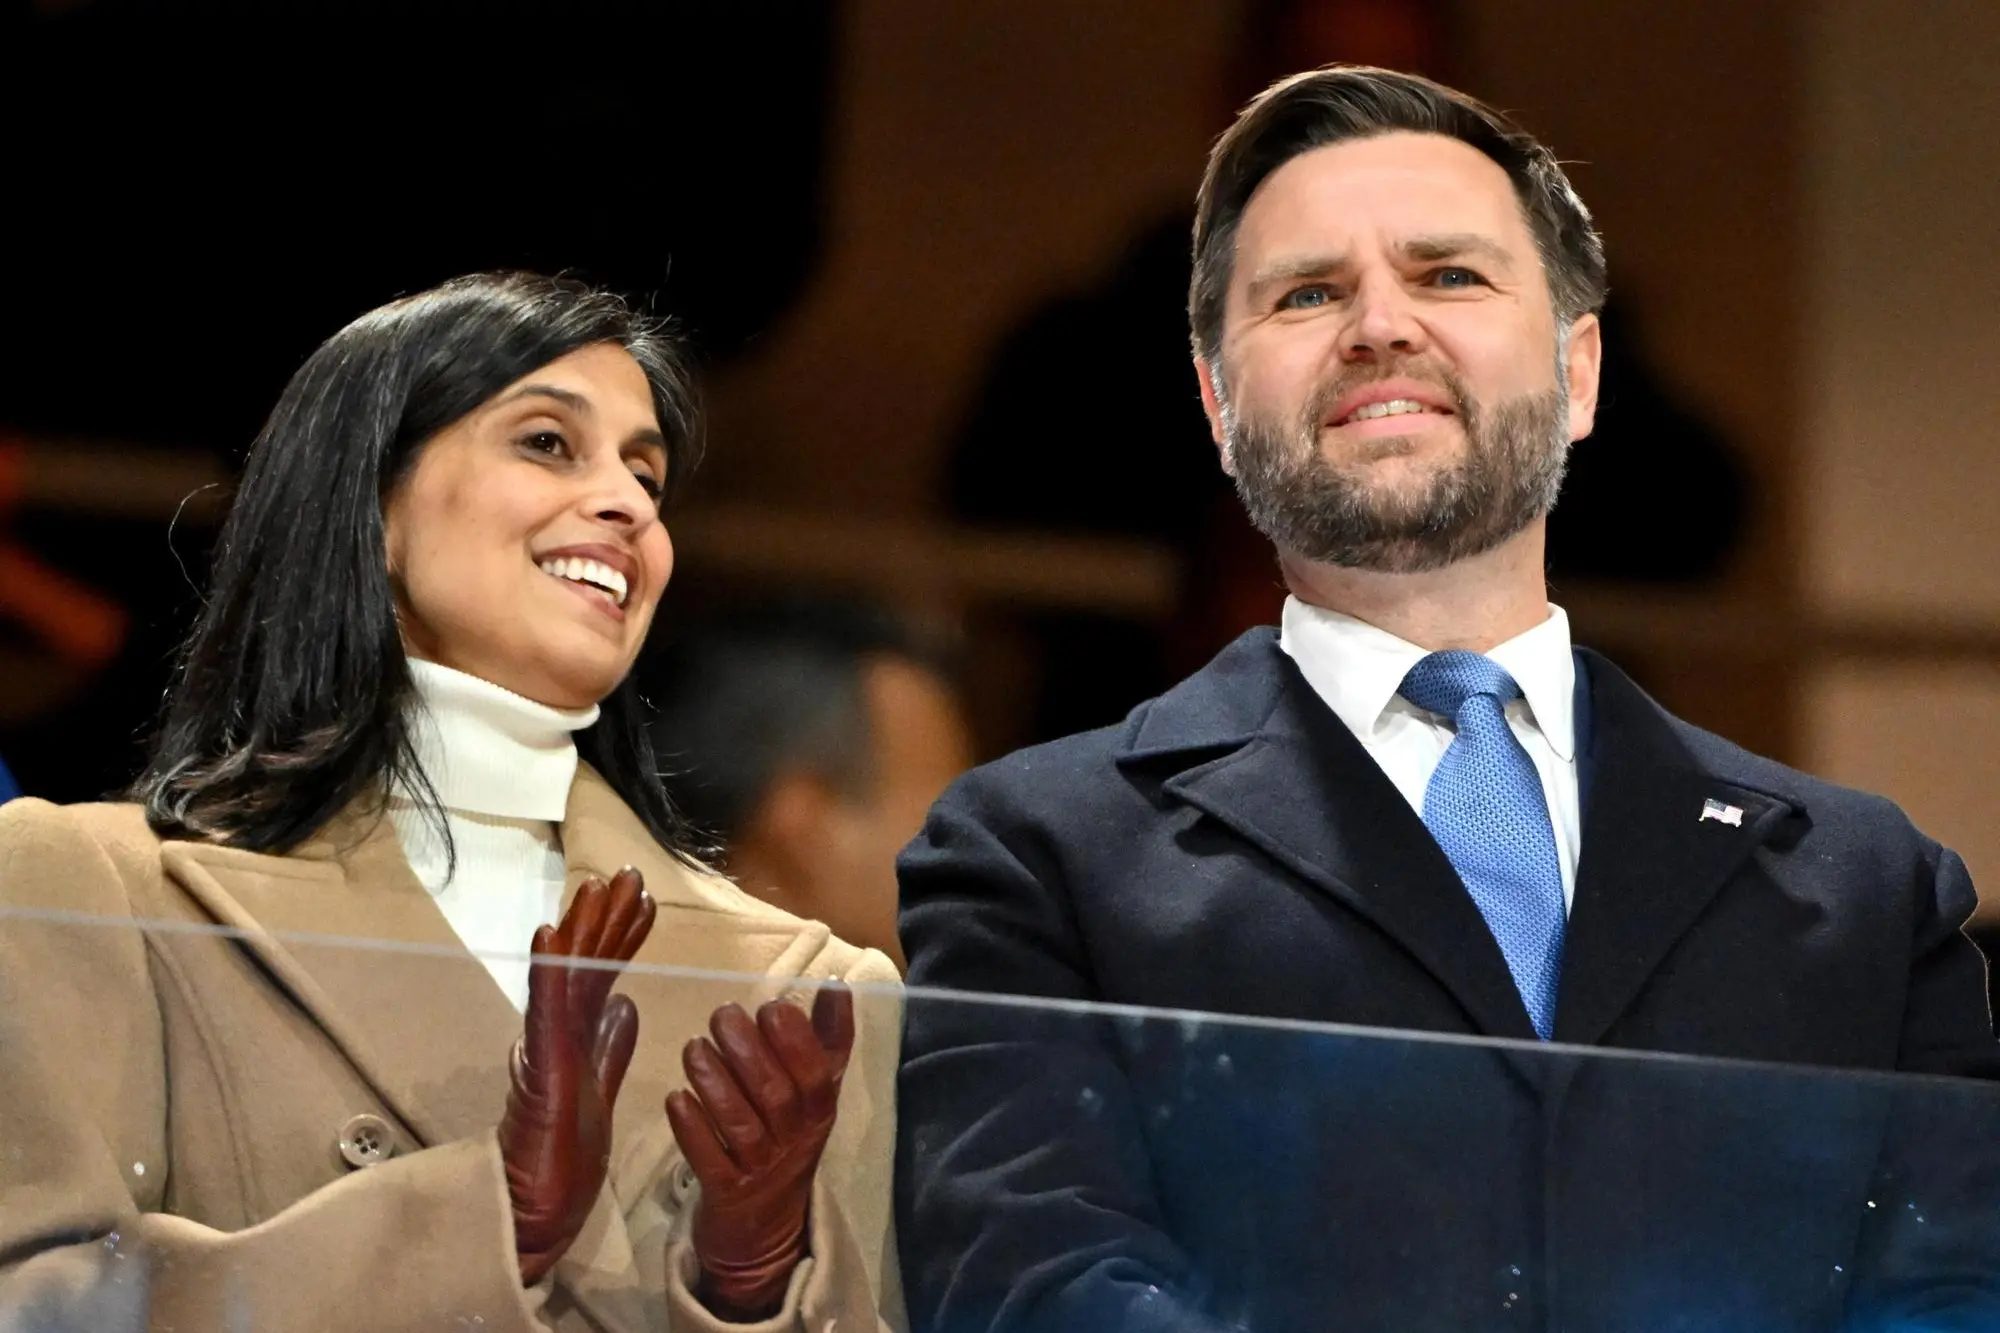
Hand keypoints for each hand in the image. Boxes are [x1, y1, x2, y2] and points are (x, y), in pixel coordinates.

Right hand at [499, 867, 656, 1283]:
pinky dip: (549, 971)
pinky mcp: (538, 1065)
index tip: (645, 900)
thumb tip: (626, 1005)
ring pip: (565, 975)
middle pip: (586, 964)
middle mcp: (559, 1032)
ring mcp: (546, 1045)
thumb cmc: (564, 1155)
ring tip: (595, 886)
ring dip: (581, 928)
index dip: (623, 937)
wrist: (537, 1206)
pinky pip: (544, 1010)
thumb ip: (610, 1045)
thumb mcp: (601, 1087)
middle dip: (606, 917)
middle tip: (628, 873)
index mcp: (578, 1036)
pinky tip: (550, 934)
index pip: (603, 975)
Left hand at [666, 987, 855, 1320]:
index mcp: (819, 1111)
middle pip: (776, 1096)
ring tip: (693, 1047)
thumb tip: (836, 983)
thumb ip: (826, 1038)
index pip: (816, 1075)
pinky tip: (676, 1098)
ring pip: (740, 1124)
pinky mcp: (725, 1193)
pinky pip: (709, 1160)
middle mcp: (794, 1141)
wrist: (764, 1227)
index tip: (770, 1007)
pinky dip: (692, 1128)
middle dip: (748, 1050)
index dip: (795, 1040)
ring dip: (715, 1081)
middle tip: (721, 1015)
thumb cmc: (787, 1139)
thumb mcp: (816, 1094)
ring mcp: (760, 1169)